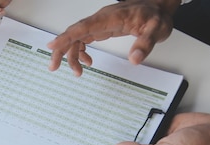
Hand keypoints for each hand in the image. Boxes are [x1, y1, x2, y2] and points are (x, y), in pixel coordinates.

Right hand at [47, 0, 178, 75]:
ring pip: (76, 38)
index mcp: (110, 18)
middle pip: (74, 33)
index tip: (52, 46)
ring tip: (78, 73)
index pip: (83, 26)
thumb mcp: (156, 29)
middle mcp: (101, 20)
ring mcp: (99, 24)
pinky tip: (88, 63)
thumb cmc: (155, 16)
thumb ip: (145, 43)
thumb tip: (134, 59)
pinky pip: (83, 39)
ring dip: (71, 55)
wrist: (157, 7)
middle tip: (54, 67)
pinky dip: (81, 53)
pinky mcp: (101, 29)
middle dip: (61, 50)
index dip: (66, 36)